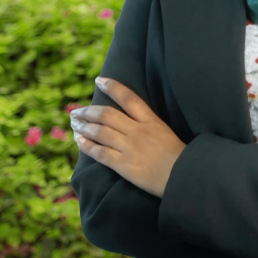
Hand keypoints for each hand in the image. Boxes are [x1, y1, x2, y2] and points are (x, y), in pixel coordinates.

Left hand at [70, 78, 186, 197]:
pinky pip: (100, 152)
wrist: (182, 177)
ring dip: (84, 126)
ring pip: (100, 131)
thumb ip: (149, 124)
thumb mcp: (166, 131)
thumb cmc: (178, 156)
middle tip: (76, 111)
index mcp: (151, 120)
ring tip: (74, 123)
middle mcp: (138, 130)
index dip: (112, 87)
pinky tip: (79, 140)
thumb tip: (130, 120)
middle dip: (89, 111)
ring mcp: (130, 147)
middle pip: (107, 115)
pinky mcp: (124, 165)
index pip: (128, 97)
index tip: (99, 80)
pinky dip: (87, 145)